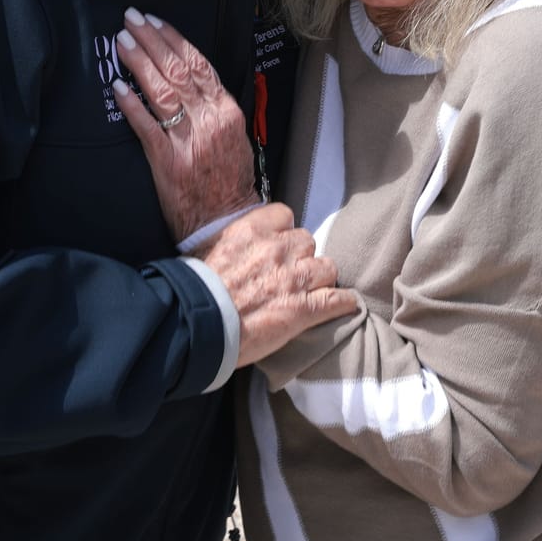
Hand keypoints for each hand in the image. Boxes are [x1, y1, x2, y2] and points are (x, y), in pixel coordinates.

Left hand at [109, 7, 258, 241]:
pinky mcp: (168, 162)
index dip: (175, 40)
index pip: (199, 65)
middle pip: (178, 70)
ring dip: (140, 63)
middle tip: (131, 19)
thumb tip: (191, 80)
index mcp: (226, 111)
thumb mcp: (233, 136)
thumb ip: (214, 108)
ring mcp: (189, 140)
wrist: (228, 221)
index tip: (155, 21)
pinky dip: (132, 106)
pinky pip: (147, 128)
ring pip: (163, 91)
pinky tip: (118, 88)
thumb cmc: (229, 180)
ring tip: (122, 43)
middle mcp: (209, 120)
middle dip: (152, 41)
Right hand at [199, 205, 357, 365]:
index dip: (282, 232)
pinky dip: (344, 302)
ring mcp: (294, 279)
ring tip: (312, 291)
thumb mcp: (208, 251)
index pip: (284, 215)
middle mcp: (278, 249)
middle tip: (288, 274)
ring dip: (320, 279)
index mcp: (252, 231)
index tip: (276, 245)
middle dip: (300, 257)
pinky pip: (337, 299)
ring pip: (327, 267)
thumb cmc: (195, 291)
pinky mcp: (303, 309)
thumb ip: (231, 242)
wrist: (196, 325)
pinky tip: (346, 304)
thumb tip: (233, 245)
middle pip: (307, 241)